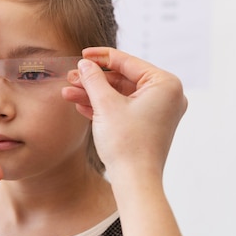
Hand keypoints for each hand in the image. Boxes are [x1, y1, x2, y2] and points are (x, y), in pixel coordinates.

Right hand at [62, 47, 187, 178]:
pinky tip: (80, 105)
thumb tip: (85, 64)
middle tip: (71, 77)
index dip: (101, 57)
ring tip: (68, 93)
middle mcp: (166, 95)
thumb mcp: (105, 105)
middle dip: (94, 80)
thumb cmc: (126, 143)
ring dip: (93, 94)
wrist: (134, 180)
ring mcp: (158, 111)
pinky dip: (103, 107)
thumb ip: (94, 79)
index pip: (128, 62)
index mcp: (165, 84)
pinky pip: (123, 108)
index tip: (82, 55)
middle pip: (122, 79)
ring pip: (120, 94)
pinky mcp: (148, 124)